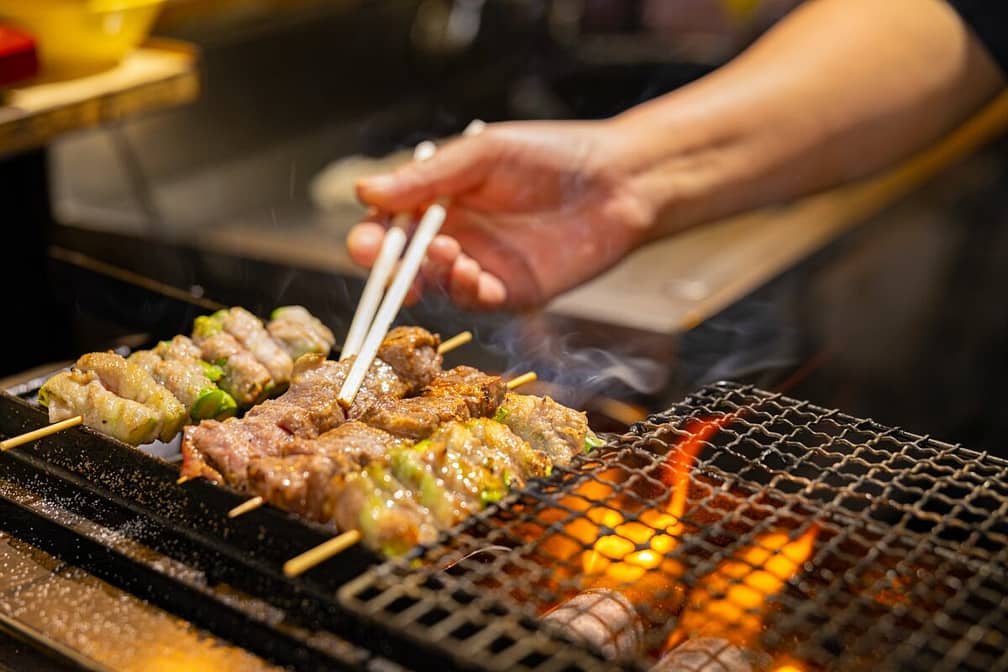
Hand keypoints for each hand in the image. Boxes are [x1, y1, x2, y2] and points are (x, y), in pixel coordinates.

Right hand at [347, 120, 656, 309]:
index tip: (367, 245)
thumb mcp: (484, 154)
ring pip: (437, 286)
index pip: (390, 225)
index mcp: (441, 199)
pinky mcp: (513, 292)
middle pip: (404, 264)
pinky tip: (476, 274)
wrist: (619, 182)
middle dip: (390, 270)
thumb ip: (428, 177)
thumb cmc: (552, 155)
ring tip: (451, 250)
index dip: (371, 239)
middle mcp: (456, 235)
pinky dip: (467, 293)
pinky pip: (477, 303)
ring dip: (433, 275)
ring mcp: (483, 266)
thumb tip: (365, 192)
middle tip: (393, 266)